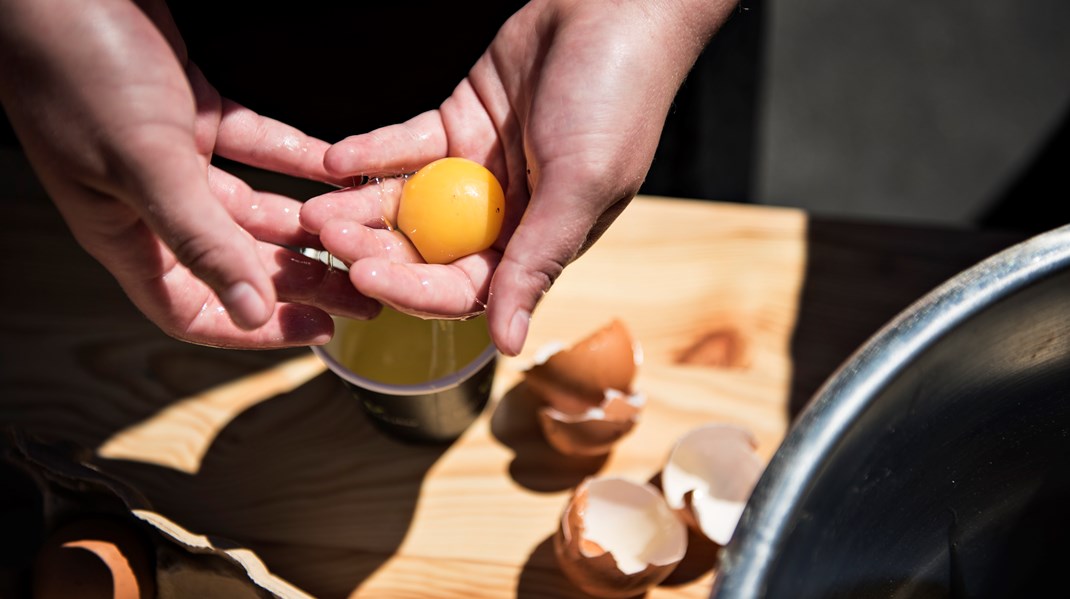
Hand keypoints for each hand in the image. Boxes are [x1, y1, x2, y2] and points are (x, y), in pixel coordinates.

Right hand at [0, 0, 377, 347]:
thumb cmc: (74, 64)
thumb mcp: (143, 161)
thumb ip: (199, 238)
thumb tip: (250, 314)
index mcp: (123, 231)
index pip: (193, 308)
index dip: (256, 327)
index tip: (318, 329)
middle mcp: (151, 202)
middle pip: (239, 260)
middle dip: (304, 279)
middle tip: (364, 288)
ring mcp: (173, 157)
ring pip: (255, 206)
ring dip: (309, 221)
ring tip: (363, 236)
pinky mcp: (193, 111)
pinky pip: (258, 146)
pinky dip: (296, 156)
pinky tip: (338, 171)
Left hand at [301, 0, 735, 355]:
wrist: (615, 11)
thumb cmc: (616, 102)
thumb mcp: (581, 187)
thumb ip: (537, 262)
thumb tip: (508, 344)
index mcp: (537, 242)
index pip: (466, 288)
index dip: (412, 288)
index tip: (364, 276)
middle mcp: (503, 216)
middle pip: (427, 250)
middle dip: (374, 249)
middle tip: (324, 237)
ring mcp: (475, 172)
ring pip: (408, 203)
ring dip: (362, 207)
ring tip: (315, 206)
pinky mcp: (457, 126)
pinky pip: (406, 148)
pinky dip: (373, 153)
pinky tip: (337, 159)